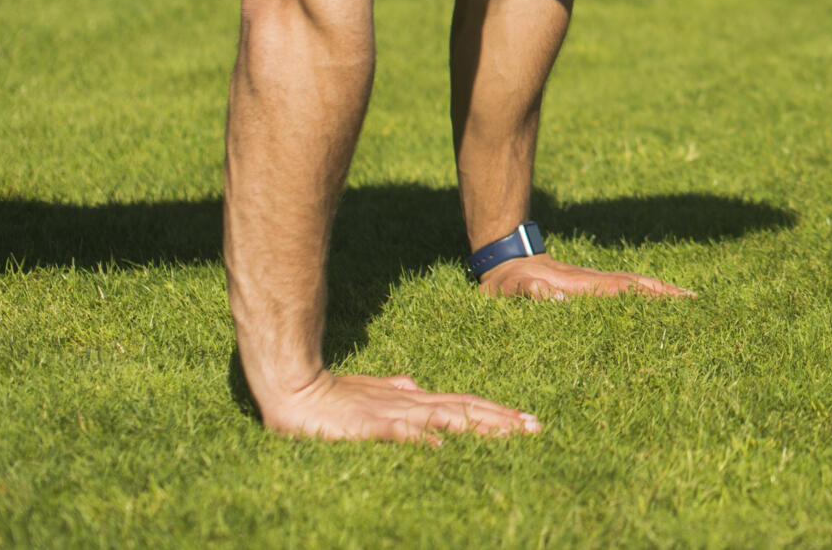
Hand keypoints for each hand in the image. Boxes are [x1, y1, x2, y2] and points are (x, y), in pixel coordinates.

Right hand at [257, 368, 541, 444]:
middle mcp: (411, 403)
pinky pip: (399, 431)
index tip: (526, 421)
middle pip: (465, 409)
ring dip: (478, 426)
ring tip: (508, 433)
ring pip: (444, 417)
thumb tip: (418, 387)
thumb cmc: (333, 395)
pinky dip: (421, 436)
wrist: (295, 389)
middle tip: (536, 427)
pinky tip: (441, 444)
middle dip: (501, 420)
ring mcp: (392, 412)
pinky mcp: (368, 425)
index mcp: (415, 399)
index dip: (496, 413)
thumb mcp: (373, 393)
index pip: (465, 404)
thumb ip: (396, 389)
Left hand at [476, 252, 695, 301]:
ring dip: (658, 293)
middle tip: (697, 302)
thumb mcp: (508, 289)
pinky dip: (643, 295)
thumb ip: (525, 291)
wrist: (506, 260)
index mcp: (581, 286)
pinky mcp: (590, 287)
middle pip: (637, 284)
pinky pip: (622, 290)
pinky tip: (653, 306)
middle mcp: (594, 281)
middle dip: (666, 292)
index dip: (650, 293)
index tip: (678, 298)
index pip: (623, 289)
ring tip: (685, 303)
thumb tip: (550, 296)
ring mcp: (594, 283)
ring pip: (632, 285)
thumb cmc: (506, 281)